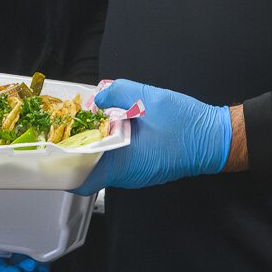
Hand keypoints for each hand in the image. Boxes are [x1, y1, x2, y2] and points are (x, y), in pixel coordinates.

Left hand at [73, 78, 230, 194]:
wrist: (218, 139)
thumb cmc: (186, 124)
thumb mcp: (147, 98)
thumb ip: (115, 92)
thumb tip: (97, 97)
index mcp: (122, 164)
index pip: (80, 179)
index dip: (61, 164)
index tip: (53, 145)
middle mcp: (127, 176)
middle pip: (89, 167)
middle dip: (76, 145)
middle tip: (72, 122)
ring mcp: (137, 174)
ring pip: (104, 162)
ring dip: (95, 142)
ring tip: (91, 119)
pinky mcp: (145, 167)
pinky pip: (118, 159)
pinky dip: (110, 144)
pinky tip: (113, 124)